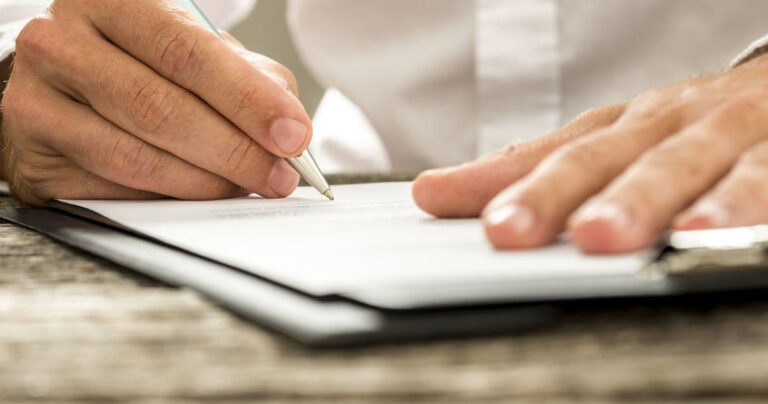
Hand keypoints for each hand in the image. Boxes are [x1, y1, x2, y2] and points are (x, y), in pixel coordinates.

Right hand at [1, 0, 310, 204]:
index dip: (248, 100)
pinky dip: (167, 198)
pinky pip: (111, 188)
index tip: (293, 136)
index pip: (187, 52)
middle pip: (160, 108)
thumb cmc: (140, 62)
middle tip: (278, 177)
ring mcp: (36, 99)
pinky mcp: (33, 154)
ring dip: (205, 182)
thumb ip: (246, 79)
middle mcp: (61, 41)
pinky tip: (196, 195)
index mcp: (112, 1)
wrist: (62, 81)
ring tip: (244, 187)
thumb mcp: (194, 50)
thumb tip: (289, 132)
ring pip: (135, 156)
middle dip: (234, 151)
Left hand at [413, 54, 767, 253]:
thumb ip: (542, 169)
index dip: (493, 178)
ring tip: (597, 236)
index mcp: (624, 126)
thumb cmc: (701, 125)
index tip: (437, 198)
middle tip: (507, 231)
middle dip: (552, 195)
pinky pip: (760, 179)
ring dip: (633, 200)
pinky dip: (733, 204)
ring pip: (675, 166)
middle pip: (601, 160)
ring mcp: (723, 134)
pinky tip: (703, 232)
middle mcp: (665, 124)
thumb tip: (440, 192)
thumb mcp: (622, 141)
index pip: (548, 152)